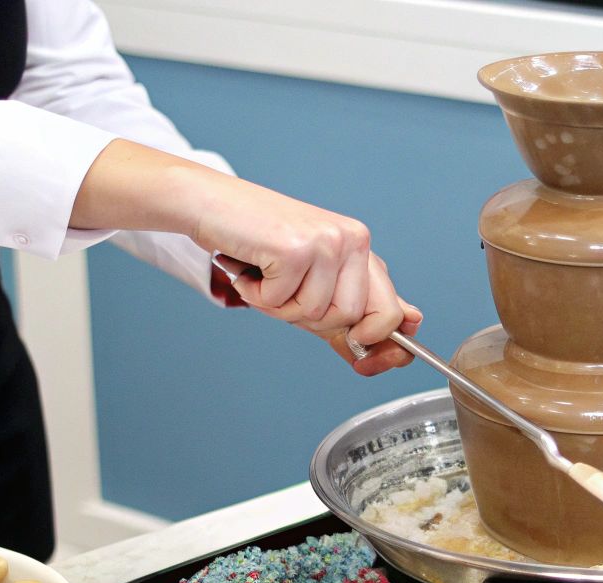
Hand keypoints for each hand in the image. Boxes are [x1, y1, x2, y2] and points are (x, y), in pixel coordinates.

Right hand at [71, 140, 420, 373]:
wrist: (211, 204)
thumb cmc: (257, 243)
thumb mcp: (311, 280)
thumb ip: (349, 312)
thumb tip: (389, 351)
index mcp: (360, 247)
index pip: (392, 310)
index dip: (381, 342)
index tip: (365, 358)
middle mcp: (352, 239)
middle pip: (352, 318)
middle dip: (313, 319)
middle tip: (286, 295)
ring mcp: (326, 241)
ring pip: (315, 314)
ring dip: (280, 306)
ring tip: (265, 275)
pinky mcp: (296, 248)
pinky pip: (281, 302)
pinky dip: (258, 295)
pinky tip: (251, 267)